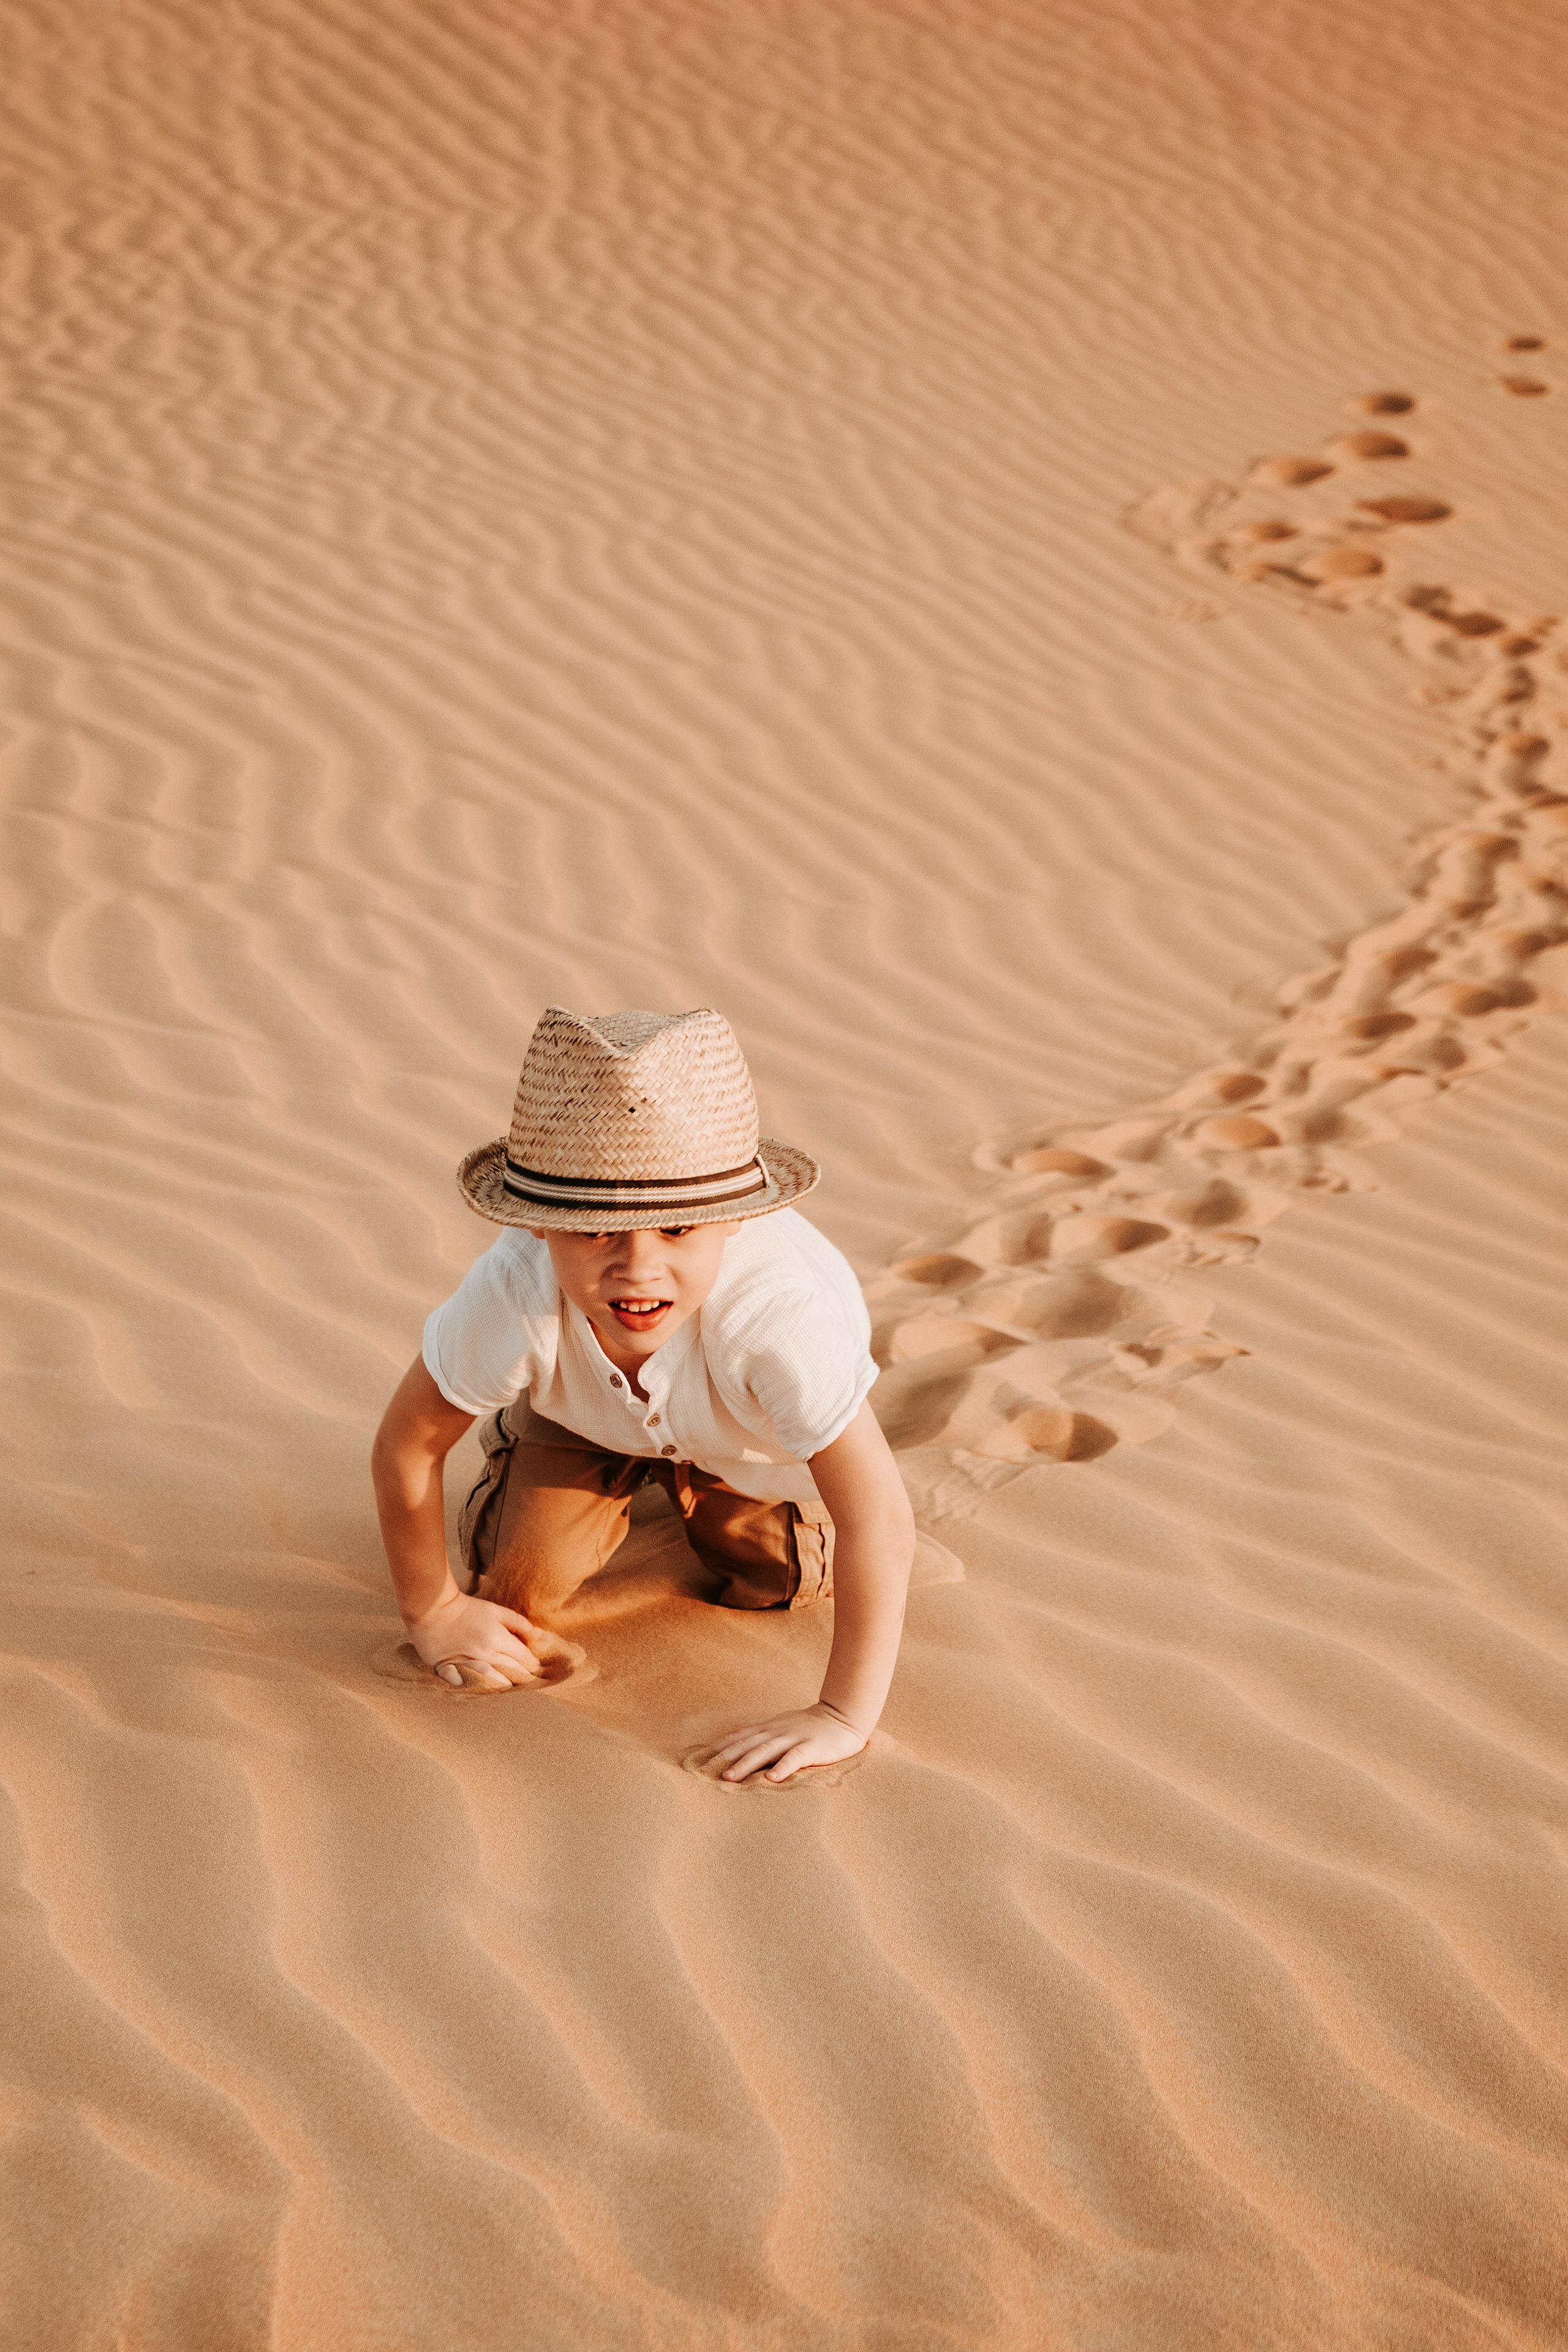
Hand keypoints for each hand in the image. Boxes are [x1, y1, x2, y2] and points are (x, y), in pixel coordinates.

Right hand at [404, 1591, 544, 1690]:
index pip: (521, 1655)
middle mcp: (483, 1652)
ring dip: (500, 1685)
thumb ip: (515, 1621)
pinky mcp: (445, 1665)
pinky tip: (470, 1691)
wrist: (433, 1606)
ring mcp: (464, 1660)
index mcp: (497, 1638)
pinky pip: (455, 1679)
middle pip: (508, 1669)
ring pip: (487, 1678)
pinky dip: (462, 1684)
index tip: (535, 1668)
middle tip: (529, 1683)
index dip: (530, 1662)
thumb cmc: (466, 1608)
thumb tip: (535, 1633)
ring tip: (508, 1691)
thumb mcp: (494, 1609)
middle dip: (521, 1676)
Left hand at [707, 1702, 866, 1783]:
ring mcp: (795, 1738)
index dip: (720, 1746)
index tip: (700, 1759)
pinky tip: (771, 1779)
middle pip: (747, 1744)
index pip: (740, 1735)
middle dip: (725, 1757)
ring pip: (765, 1751)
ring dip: (745, 1764)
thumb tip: (736, 1743)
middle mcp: (777, 1731)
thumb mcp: (782, 1726)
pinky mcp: (813, 1748)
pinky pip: (795, 1758)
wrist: (843, 1717)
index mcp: (770, 1727)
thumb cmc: (810, 1726)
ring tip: (729, 1777)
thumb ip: (763, 1734)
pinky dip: (783, 1768)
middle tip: (705, 1771)